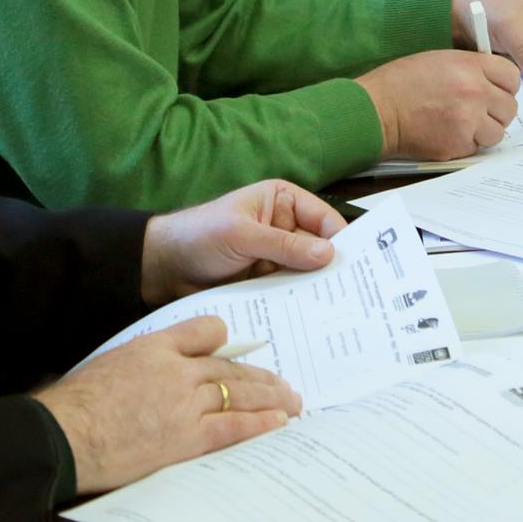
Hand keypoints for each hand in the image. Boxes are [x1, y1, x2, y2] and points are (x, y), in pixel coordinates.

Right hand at [36, 315, 300, 494]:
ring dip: (269, 398)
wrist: (67, 432)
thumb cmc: (78, 402)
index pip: (203, 330)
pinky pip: (233, 427)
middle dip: (260, 375)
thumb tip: (154, 368)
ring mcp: (184, 403)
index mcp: (156, 345)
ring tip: (291, 401)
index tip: (237, 348)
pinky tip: (278, 422)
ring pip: (238, 393)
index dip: (223, 339)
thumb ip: (142, 359)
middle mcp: (177, 370)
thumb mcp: (111, 363)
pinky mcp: (187, 437)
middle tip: (282, 381)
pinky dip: (258, 423)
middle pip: (229, 367)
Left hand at [140, 180, 345, 304]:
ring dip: (316, 291)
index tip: (359, 267)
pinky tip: (313, 320)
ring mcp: (277, 257)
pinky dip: (298, 304)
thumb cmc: (199, 235)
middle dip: (332, 270)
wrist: (162, 267)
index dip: (341, 241)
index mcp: (283, 201)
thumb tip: (329, 254)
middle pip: (320, 249)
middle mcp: (285, 227)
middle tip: (356, 296)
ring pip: (307, 275)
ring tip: (341, 314)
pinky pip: (290, 293)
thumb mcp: (243, 235)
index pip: (324, 219)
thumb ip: (285, 245)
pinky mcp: (267, 283)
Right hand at [357, 50, 521, 159]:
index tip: (496, 90)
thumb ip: (471, 68)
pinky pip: (478, 147)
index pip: (511, 77)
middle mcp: (475, 92)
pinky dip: (468, 143)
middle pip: (509, 107)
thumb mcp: (439, 59)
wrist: (377, 110)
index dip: (504, 85)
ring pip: (498, 131)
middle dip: (497, 110)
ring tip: (464, 124)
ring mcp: (468, 121)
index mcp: (470, 66)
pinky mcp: (459, 145)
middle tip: (480, 111)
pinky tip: (450, 133)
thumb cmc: (401, 82)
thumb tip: (492, 81)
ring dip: (486, 130)